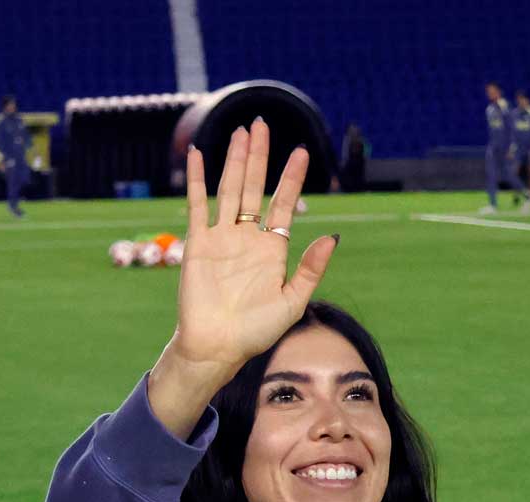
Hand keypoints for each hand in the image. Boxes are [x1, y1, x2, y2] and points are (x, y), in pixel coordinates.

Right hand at [155, 119, 338, 404]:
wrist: (217, 347)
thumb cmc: (256, 332)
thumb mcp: (293, 301)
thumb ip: (310, 269)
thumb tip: (332, 236)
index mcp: (272, 250)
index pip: (284, 204)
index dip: (292, 178)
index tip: (302, 152)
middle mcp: (247, 238)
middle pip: (255, 188)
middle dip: (260, 157)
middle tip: (262, 125)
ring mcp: (221, 239)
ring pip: (230, 190)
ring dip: (235, 161)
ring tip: (241, 132)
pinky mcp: (197, 244)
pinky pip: (197, 206)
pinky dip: (197, 180)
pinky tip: (198, 155)